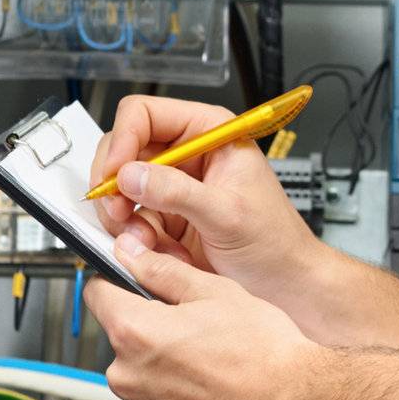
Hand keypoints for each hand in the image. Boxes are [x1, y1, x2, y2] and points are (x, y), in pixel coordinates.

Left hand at [86, 245, 315, 399]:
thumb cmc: (264, 353)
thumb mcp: (216, 291)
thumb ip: (164, 271)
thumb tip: (135, 256)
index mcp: (135, 332)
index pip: (97, 293)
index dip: (118, 280)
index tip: (134, 281)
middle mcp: (129, 376)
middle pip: (124, 336)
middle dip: (152, 326)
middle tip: (196, 322)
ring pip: (143, 372)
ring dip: (165, 363)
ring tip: (211, 357)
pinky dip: (179, 393)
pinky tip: (214, 383)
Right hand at [90, 94, 315, 303]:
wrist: (283, 285)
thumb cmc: (275, 243)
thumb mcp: (228, 214)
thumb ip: (178, 193)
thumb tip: (131, 175)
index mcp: (210, 133)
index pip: (145, 114)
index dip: (123, 140)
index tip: (115, 174)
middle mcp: (188, 155)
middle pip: (123, 150)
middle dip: (116, 185)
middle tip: (121, 212)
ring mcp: (174, 187)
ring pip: (120, 189)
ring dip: (126, 219)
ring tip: (149, 241)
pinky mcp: (165, 218)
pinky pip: (129, 221)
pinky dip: (135, 239)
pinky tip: (161, 252)